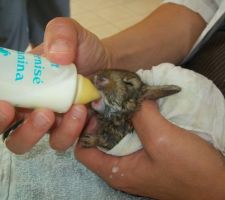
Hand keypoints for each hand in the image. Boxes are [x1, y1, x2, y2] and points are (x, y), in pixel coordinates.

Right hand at [1, 17, 109, 153]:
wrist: (108, 64)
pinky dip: (74, 131)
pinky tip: (86, 113)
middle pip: (12, 133)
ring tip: (74, 109)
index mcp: (23, 86)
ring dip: (55, 131)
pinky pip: (67, 141)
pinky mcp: (73, 129)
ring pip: (41, 142)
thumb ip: (60, 33)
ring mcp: (54, 121)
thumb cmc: (84, 49)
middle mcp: (33, 107)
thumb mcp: (70, 32)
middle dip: (23, 131)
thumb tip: (56, 55)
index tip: (6, 105)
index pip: (2, 103)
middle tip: (42, 113)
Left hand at [76, 101, 224, 199]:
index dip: (83, 128)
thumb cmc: (191, 170)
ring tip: (123, 97)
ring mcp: (135, 161)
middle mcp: (121, 166)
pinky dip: (134, 120)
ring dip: (120, 117)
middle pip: (99, 140)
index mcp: (116, 170)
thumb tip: (131, 95)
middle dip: (102, 117)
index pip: (83, 150)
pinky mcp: (148, 155)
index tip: (94, 106)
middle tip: (108, 96)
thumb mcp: (163, 140)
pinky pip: (133, 135)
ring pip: (117, 135)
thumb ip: (142, 115)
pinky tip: (140, 107)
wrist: (218, 186)